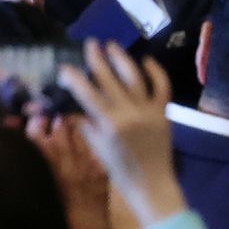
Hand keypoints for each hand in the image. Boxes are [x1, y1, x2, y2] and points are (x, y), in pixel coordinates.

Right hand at [28, 114, 114, 228]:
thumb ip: (25, 212)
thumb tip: (6, 182)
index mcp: (55, 216)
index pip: (46, 173)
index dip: (39, 148)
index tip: (32, 126)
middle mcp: (75, 211)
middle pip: (66, 166)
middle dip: (58, 140)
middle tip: (50, 117)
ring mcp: (92, 214)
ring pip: (85, 172)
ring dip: (77, 146)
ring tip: (69, 123)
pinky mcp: (103, 220)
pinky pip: (101, 187)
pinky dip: (96, 166)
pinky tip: (92, 151)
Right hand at [58, 41, 185, 226]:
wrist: (152, 185)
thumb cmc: (120, 171)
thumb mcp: (97, 148)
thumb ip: (86, 125)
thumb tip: (73, 108)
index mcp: (108, 124)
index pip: (86, 94)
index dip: (74, 78)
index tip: (65, 67)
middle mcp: (128, 113)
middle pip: (109, 80)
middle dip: (97, 60)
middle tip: (90, 44)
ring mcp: (147, 111)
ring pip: (134, 78)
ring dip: (122, 59)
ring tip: (112, 45)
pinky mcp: (163, 113)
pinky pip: (162, 88)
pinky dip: (156, 72)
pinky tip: (146, 60)